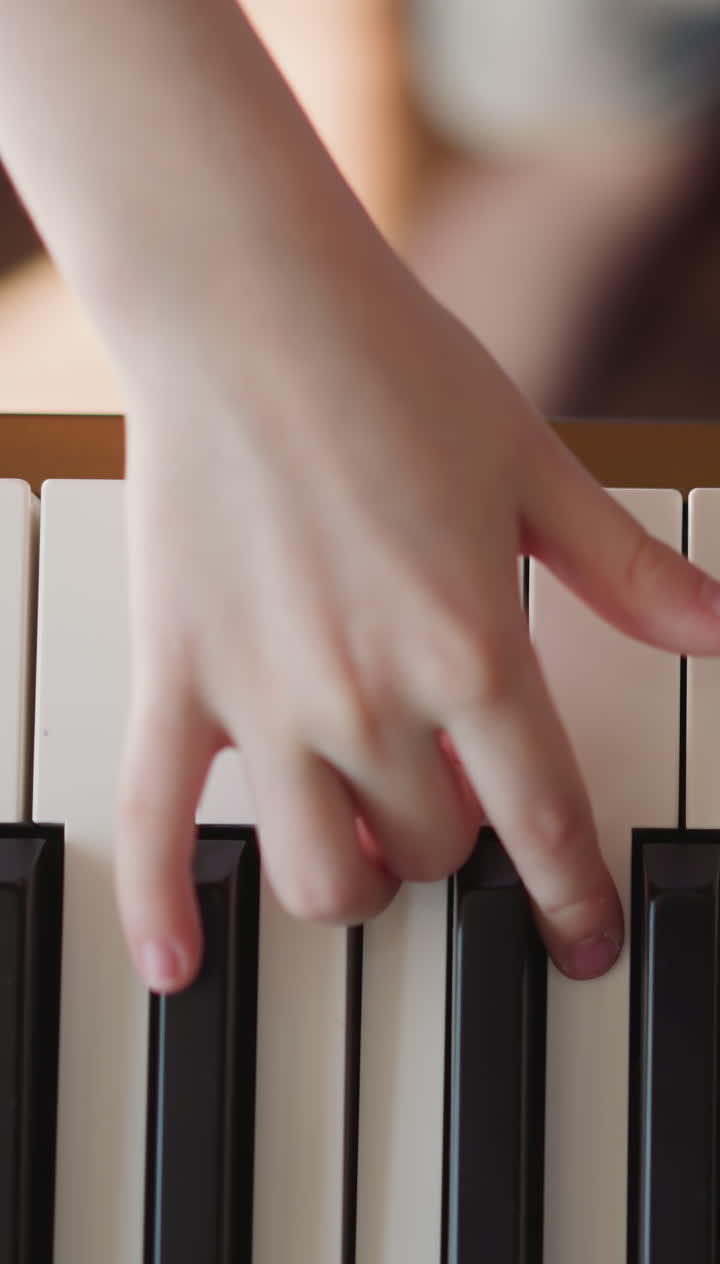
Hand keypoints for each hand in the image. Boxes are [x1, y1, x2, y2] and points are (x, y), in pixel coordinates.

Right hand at [113, 251, 719, 992]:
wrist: (249, 308)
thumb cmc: (390, 371)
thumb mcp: (535, 467)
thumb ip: (625, 569)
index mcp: (472, 643)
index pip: (541, 817)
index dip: (571, 897)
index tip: (580, 942)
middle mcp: (371, 694)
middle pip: (432, 850)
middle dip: (455, 842)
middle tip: (449, 800)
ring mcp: (266, 698)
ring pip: (322, 873)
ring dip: (357, 881)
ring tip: (361, 845)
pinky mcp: (177, 680)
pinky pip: (160, 823)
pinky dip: (165, 904)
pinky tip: (175, 959)